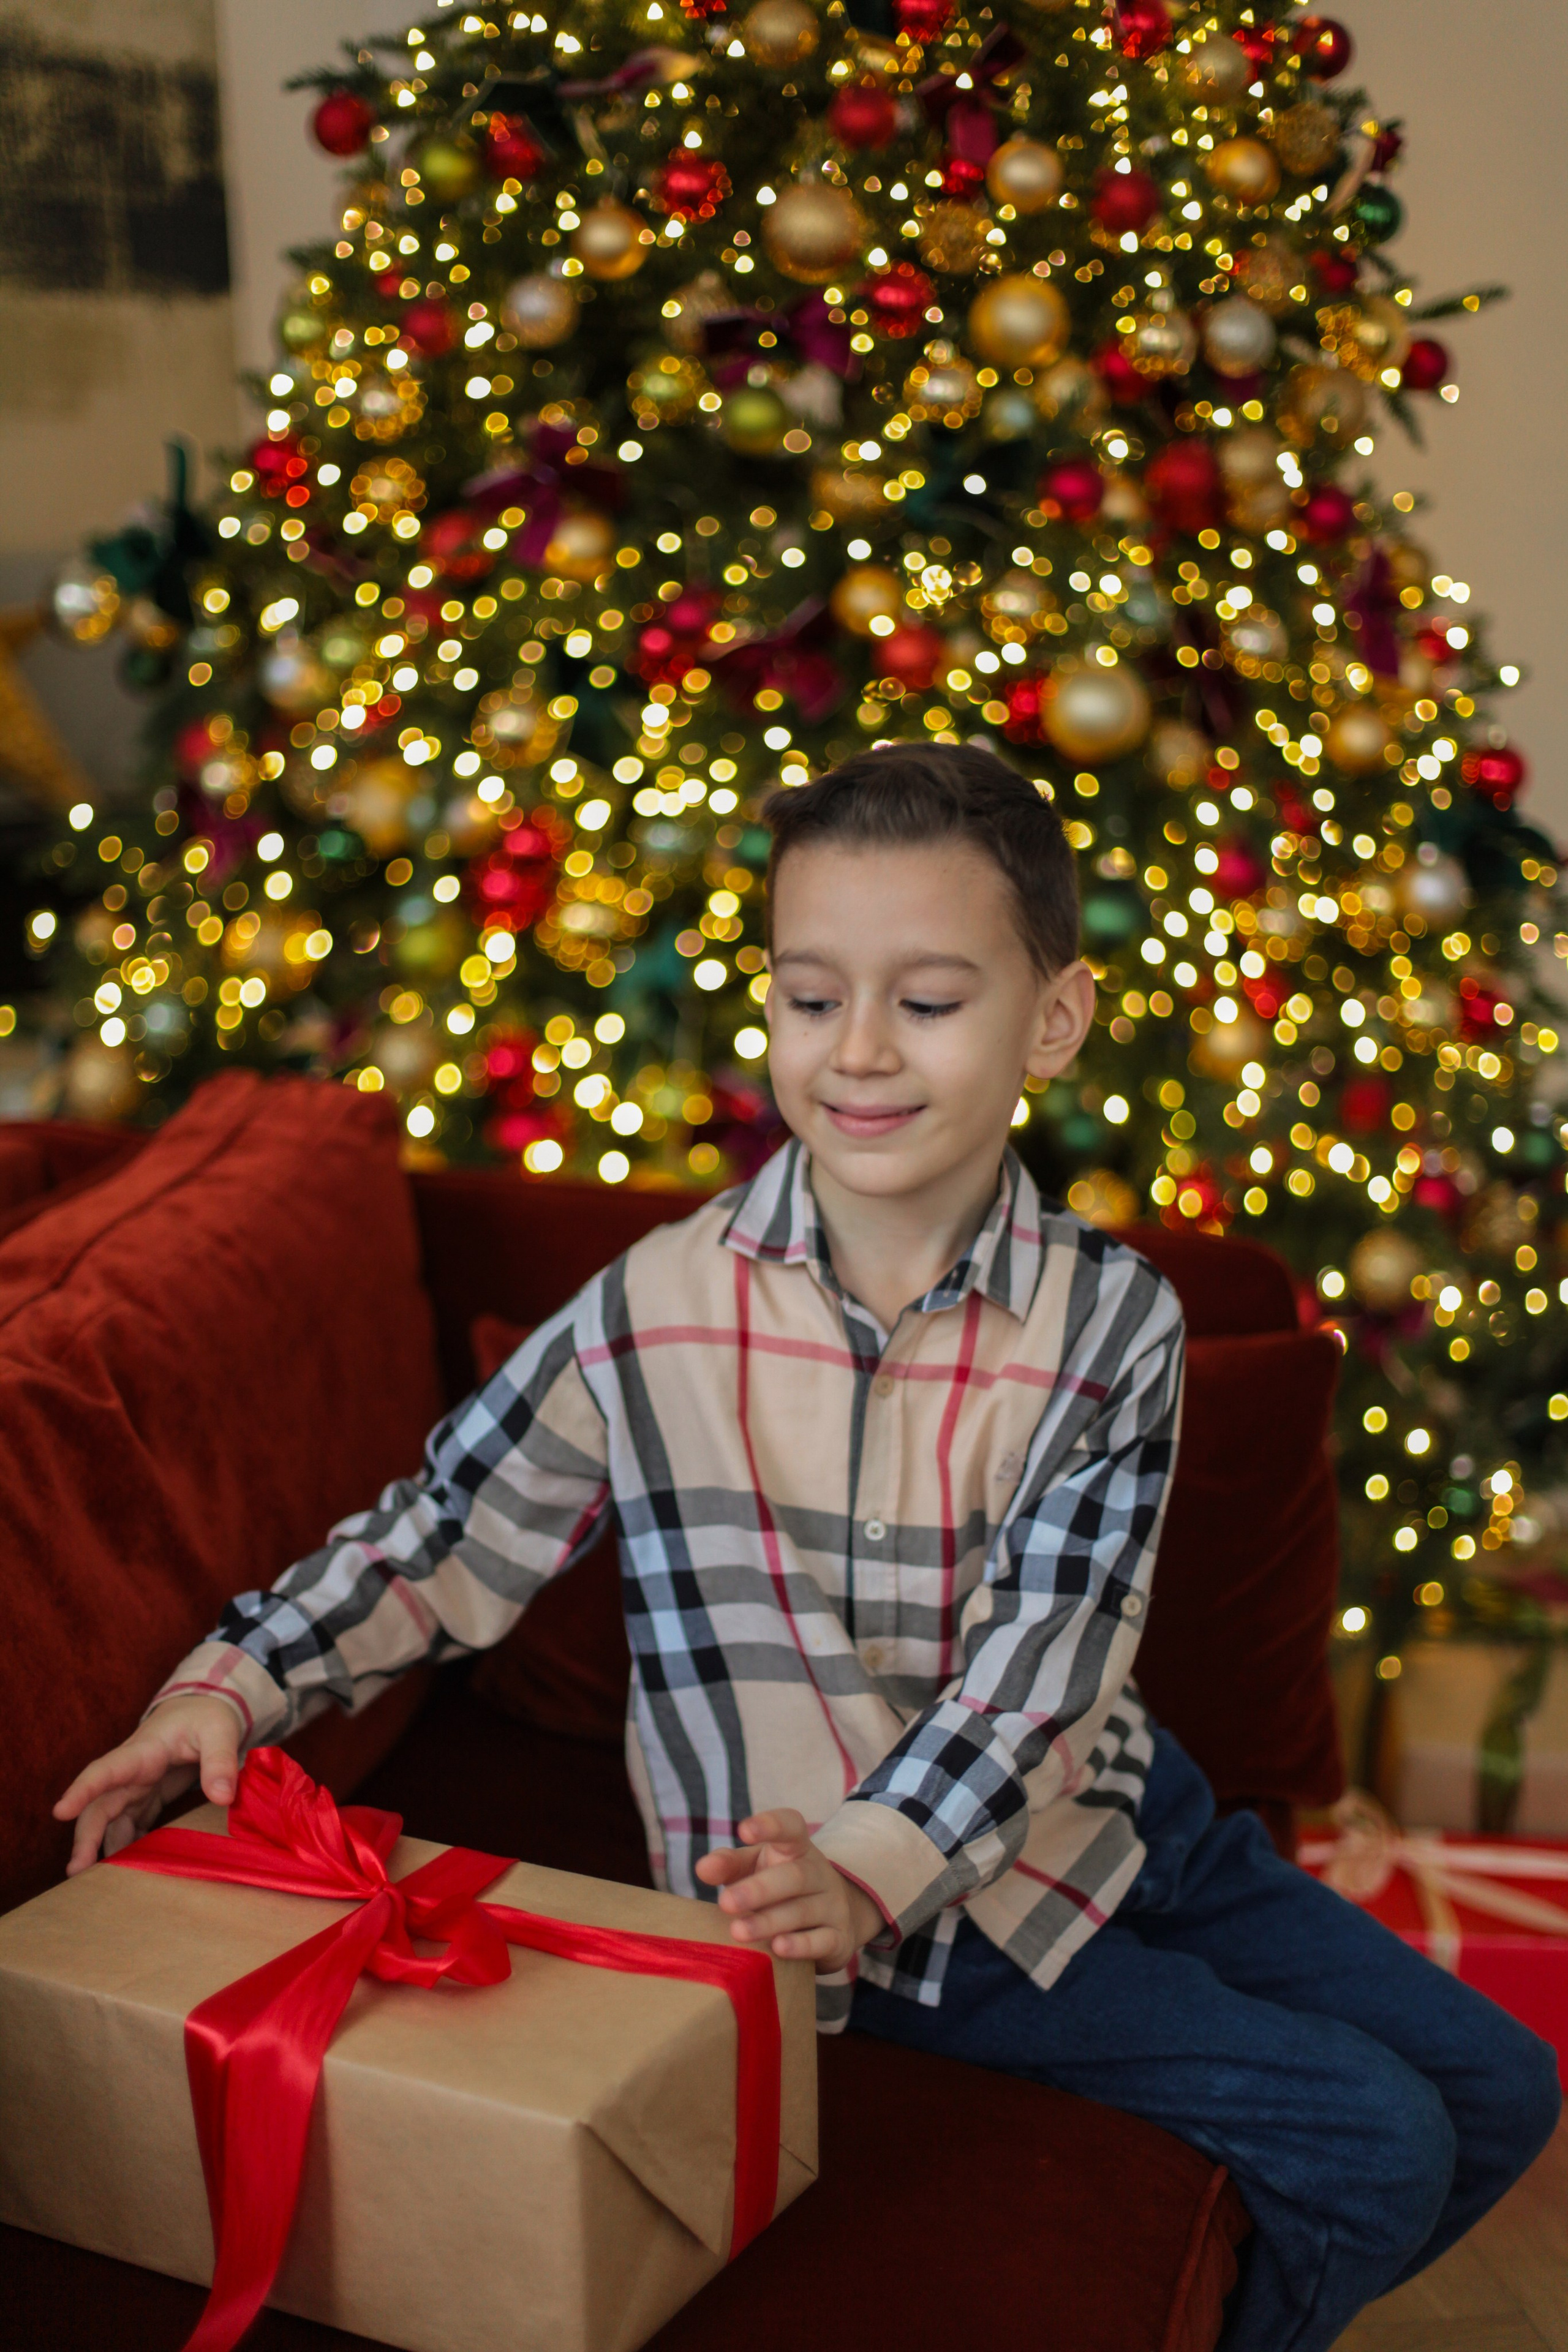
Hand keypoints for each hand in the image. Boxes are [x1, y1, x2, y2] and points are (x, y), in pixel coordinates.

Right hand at [53, 1696, 244, 1875]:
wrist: (201, 1711)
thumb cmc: (206, 1717)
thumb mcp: (220, 1730)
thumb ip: (219, 1761)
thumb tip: (222, 1797)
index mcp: (143, 1752)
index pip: (106, 1770)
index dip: (82, 1790)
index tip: (60, 1812)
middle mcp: (131, 1773)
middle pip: (100, 1805)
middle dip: (86, 1836)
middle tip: (76, 1871)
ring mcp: (136, 1788)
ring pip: (110, 1821)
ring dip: (102, 1848)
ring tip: (98, 1884)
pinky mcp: (146, 1799)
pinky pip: (129, 1826)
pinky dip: (126, 1846)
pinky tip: (127, 1869)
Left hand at [694, 1809, 884, 1972]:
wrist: (834, 1917)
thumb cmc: (779, 1886)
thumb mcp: (754, 1868)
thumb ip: (729, 1865)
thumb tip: (703, 1868)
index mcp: (797, 1848)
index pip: (791, 1827)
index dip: (770, 1825)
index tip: (744, 1830)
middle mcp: (819, 1873)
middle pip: (795, 1876)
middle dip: (760, 1889)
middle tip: (726, 1902)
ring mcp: (832, 1905)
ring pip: (803, 1911)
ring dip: (769, 1921)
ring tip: (738, 1931)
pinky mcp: (839, 1938)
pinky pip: (823, 1940)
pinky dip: (801, 1945)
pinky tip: (778, 1948)